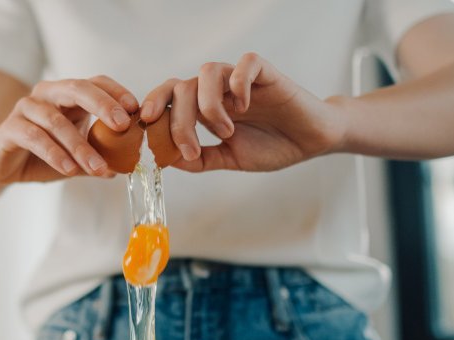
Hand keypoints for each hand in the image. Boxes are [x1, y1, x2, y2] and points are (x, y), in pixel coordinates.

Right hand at [0, 76, 137, 183]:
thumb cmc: (39, 157)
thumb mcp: (74, 156)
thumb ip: (97, 157)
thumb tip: (126, 166)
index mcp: (65, 95)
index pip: (94, 83)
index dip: (115, 92)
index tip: (135, 109)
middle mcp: (45, 95)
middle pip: (76, 88)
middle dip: (103, 105)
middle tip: (123, 125)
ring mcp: (25, 109)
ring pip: (56, 121)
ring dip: (80, 146)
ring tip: (98, 168)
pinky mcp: (9, 128)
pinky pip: (35, 137)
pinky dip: (54, 154)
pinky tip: (69, 170)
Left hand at [139, 52, 345, 171]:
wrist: (309, 142)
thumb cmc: (271, 146)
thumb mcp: (229, 159)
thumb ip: (201, 159)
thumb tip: (167, 161)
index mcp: (203, 107)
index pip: (168, 96)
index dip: (152, 105)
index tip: (144, 126)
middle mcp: (217, 90)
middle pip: (181, 87)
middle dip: (178, 120)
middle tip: (190, 148)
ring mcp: (239, 80)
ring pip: (207, 72)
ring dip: (209, 106)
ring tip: (226, 131)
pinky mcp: (265, 73)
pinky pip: (244, 64)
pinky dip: (238, 84)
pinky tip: (244, 107)